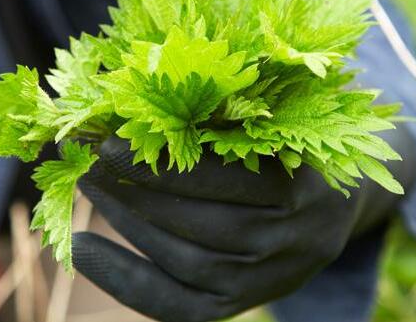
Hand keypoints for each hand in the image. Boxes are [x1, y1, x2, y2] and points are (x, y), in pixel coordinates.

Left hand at [72, 126, 415, 321]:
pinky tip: (86, 252)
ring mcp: (270, 279)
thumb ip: (226, 125)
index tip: (109, 144)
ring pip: (188, 263)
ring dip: (129, 228)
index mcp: (305, 187)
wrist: (329, 210)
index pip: (225, 180)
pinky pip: (180, 307)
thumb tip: (143, 114)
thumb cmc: (290, 156)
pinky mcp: (244, 303)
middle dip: (137, 196)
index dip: (164, 165)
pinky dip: (126, 282)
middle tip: (93, 168)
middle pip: (202, 225)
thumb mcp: (275, 132)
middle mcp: (293, 241)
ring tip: (92, 193)